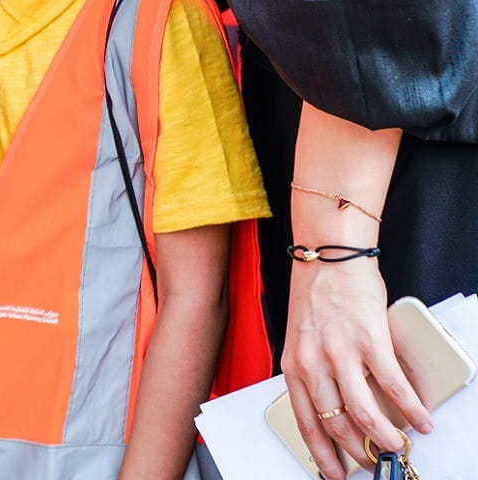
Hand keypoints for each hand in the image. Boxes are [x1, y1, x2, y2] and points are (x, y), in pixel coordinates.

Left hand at [283, 259, 430, 479]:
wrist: (327, 257)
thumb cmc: (316, 296)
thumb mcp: (301, 339)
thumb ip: (314, 371)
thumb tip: (338, 407)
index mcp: (293, 366)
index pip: (306, 422)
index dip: (321, 453)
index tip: (334, 473)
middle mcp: (313, 364)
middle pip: (337, 424)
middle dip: (359, 452)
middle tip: (376, 464)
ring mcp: (341, 353)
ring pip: (365, 413)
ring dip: (387, 437)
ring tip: (401, 448)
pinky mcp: (369, 341)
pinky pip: (393, 386)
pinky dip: (411, 408)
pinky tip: (421, 419)